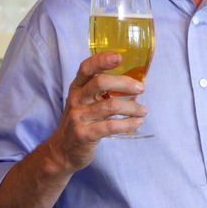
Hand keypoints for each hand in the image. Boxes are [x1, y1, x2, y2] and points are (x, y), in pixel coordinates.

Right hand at [46, 51, 145, 173]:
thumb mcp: (84, 102)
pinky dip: (128, 124)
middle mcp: (76, 99)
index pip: (87, 68)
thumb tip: (132, 81)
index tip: (120, 56)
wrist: (62, 150)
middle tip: (141, 89)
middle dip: (125, 83)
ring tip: (143, 110)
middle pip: (100, 82)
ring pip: (110, 106)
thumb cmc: (80, 121)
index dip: (102, 60)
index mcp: (76, 87)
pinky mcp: (84, 134)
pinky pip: (110, 126)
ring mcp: (78, 117)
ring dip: (132, 107)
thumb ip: (99, 91)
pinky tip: (137, 123)